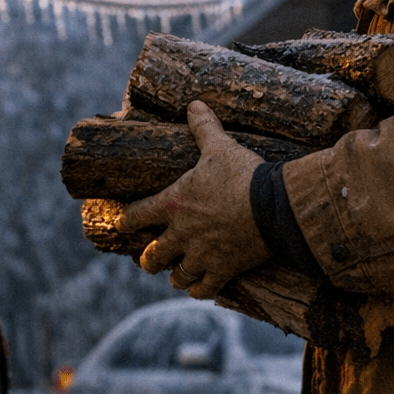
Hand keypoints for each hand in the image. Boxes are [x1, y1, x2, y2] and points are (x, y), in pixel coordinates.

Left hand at [118, 100, 269, 298]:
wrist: (273, 207)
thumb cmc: (242, 174)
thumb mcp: (219, 146)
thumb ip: (203, 127)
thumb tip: (194, 104)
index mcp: (173, 204)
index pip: (136, 216)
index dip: (126, 220)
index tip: (120, 223)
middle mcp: (181, 234)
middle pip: (153, 255)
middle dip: (149, 258)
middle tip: (148, 259)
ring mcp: (201, 255)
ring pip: (177, 275)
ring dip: (175, 275)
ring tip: (176, 275)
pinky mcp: (223, 270)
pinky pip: (204, 289)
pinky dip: (199, 289)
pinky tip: (199, 288)